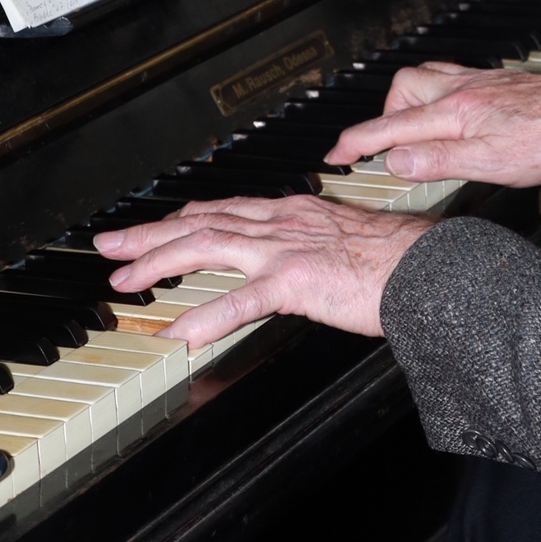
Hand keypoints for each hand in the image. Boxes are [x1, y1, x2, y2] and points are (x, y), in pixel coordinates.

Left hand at [93, 192, 429, 344]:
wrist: (430, 266)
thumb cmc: (400, 260)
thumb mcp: (346, 242)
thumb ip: (313, 249)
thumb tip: (298, 266)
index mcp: (295, 212)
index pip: (226, 209)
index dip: (183, 217)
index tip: (155, 226)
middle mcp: (283, 222)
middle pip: (201, 221)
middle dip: (150, 234)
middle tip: (110, 246)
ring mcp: (286, 248)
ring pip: (206, 246)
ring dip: (158, 262)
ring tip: (124, 281)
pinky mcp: (295, 280)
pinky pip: (238, 301)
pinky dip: (202, 316)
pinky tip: (176, 332)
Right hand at [324, 62, 540, 189]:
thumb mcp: (490, 164)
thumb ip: (438, 161)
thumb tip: (394, 162)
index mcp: (454, 114)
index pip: (391, 129)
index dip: (356, 143)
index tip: (335, 156)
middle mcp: (462, 90)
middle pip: (402, 89)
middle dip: (383, 115)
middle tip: (382, 144)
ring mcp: (479, 82)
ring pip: (425, 76)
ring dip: (408, 99)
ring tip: (410, 127)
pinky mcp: (496, 80)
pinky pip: (451, 75)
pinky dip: (437, 90)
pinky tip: (450, 108)